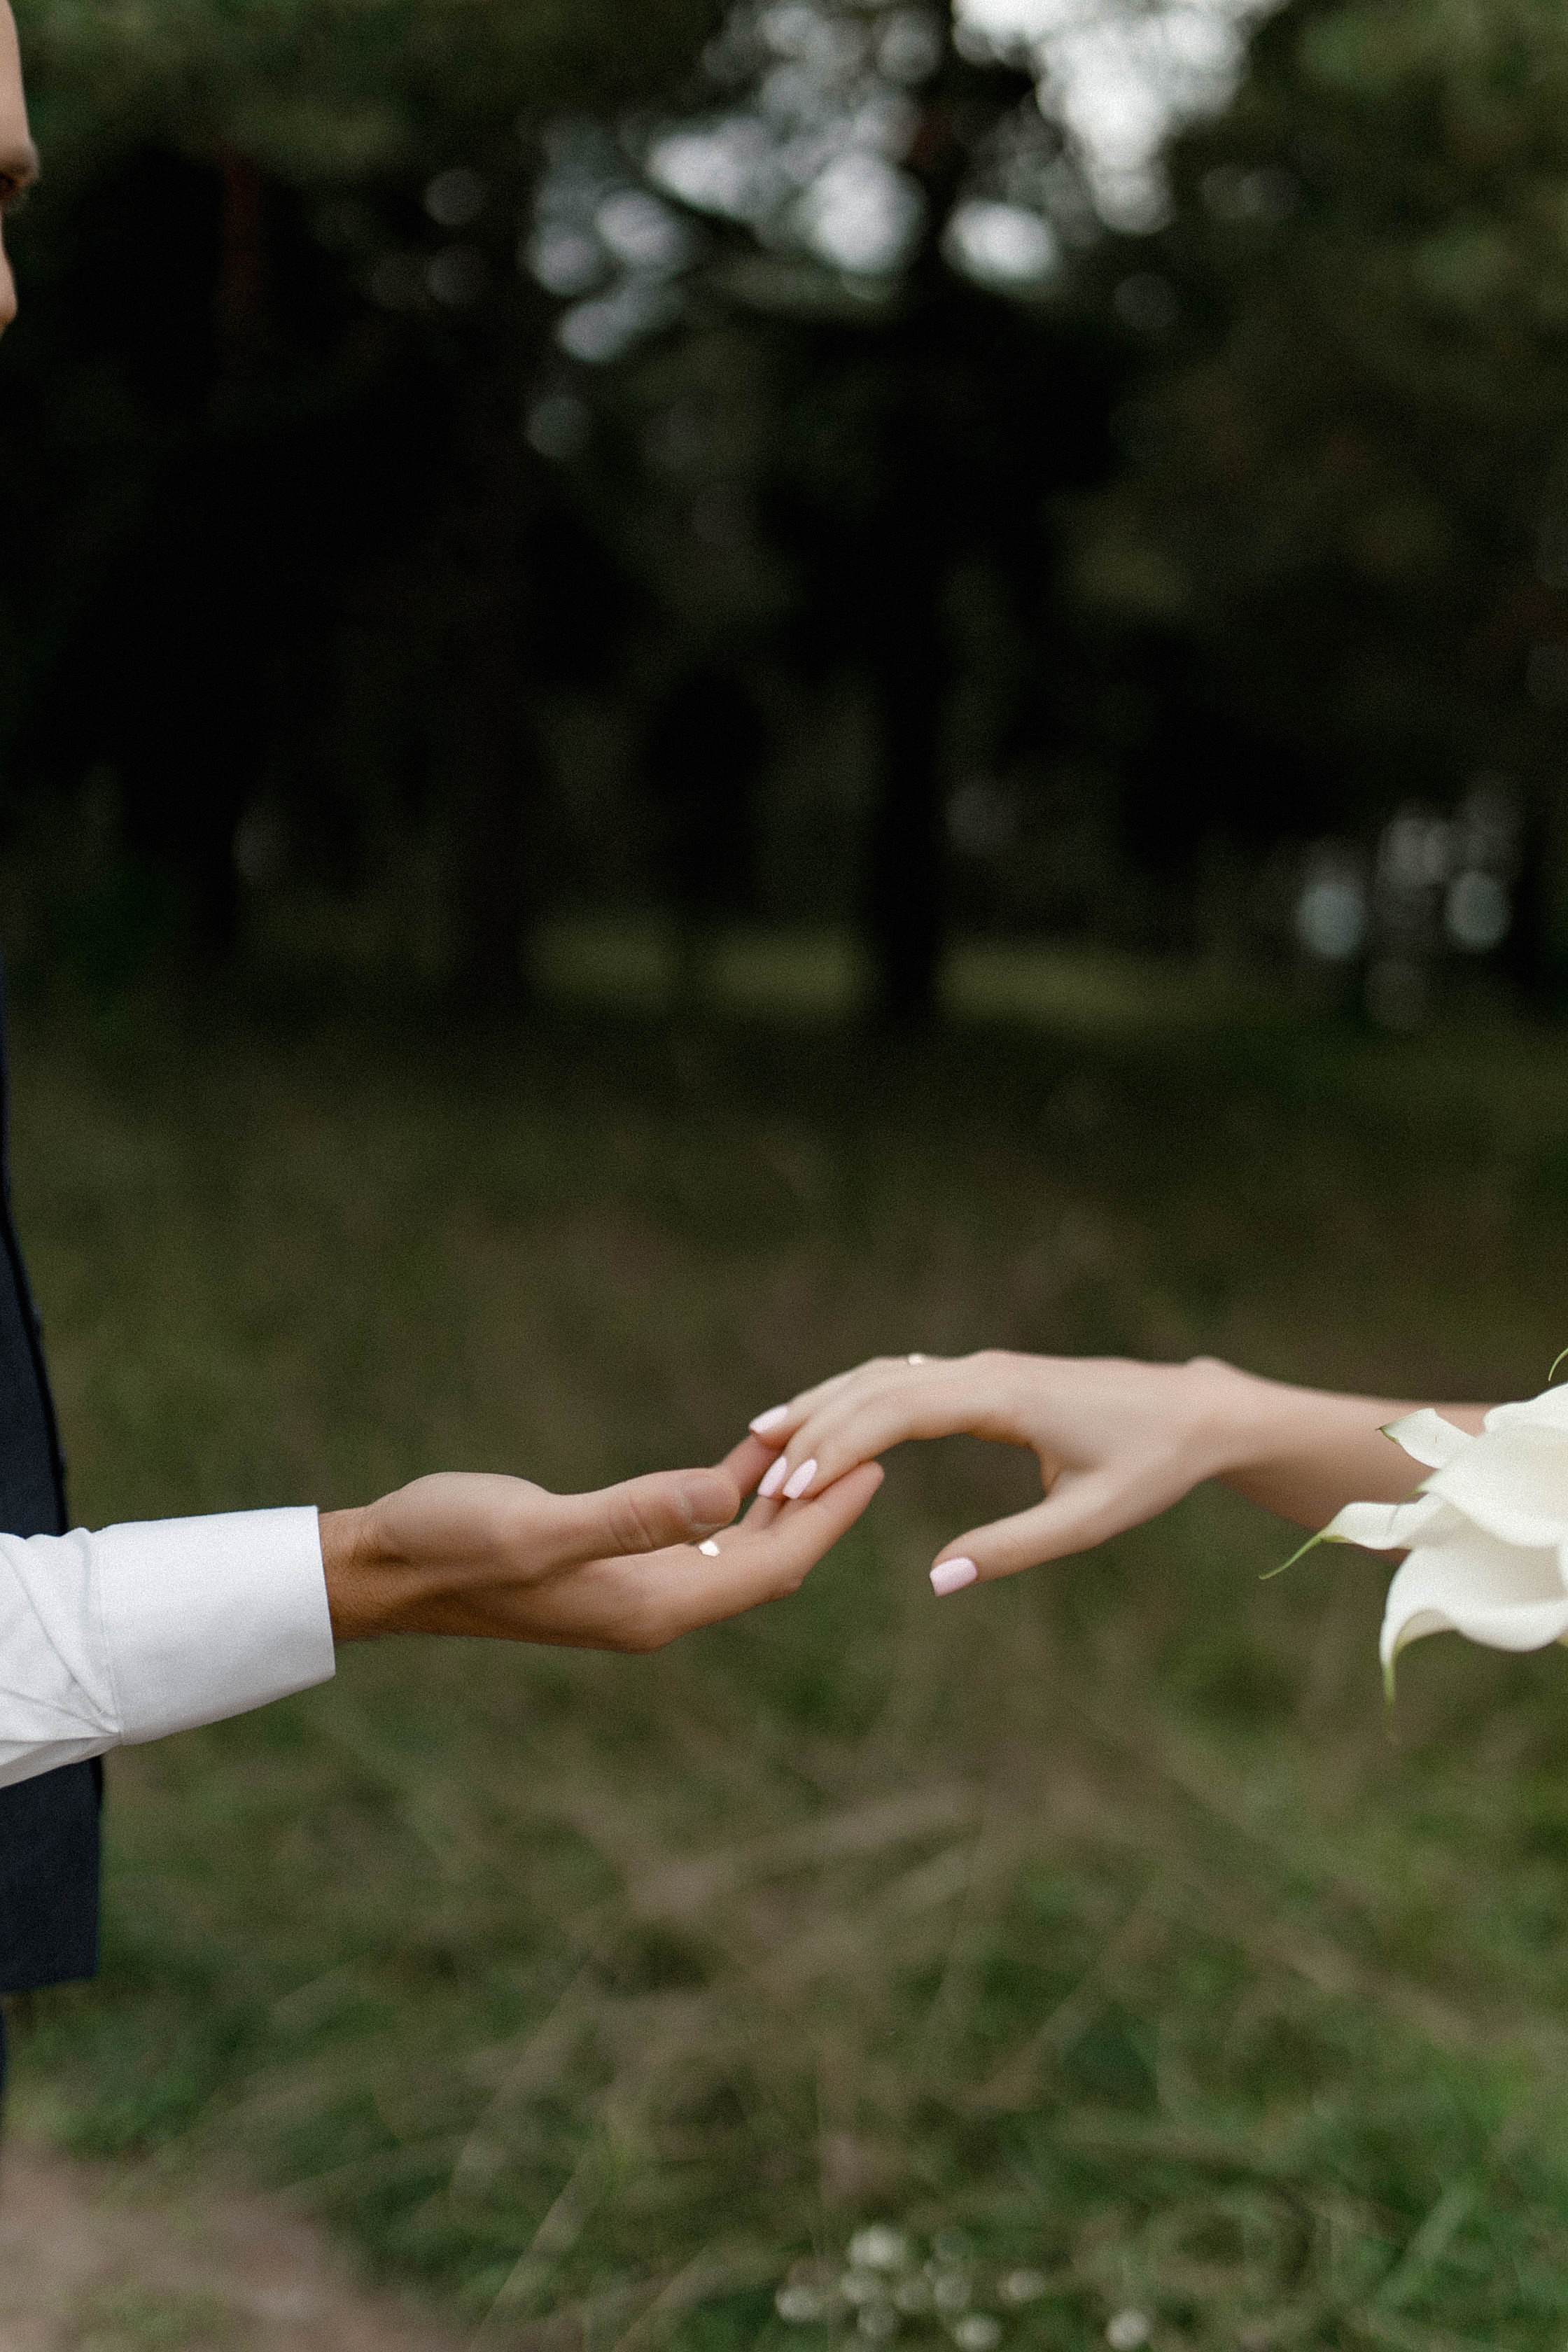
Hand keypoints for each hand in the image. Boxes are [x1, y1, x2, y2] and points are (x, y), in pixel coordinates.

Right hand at [319, 1435, 882, 1649]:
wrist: (387, 1570)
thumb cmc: (450, 1543)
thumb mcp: (539, 1527)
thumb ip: (632, 1516)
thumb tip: (726, 1500)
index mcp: (650, 1606)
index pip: (769, 1566)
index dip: (828, 1519)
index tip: (879, 1465)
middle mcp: (655, 1605)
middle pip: (766, 1560)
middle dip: (824, 1508)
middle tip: (878, 1444)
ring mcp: (636, 1586)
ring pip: (736, 1545)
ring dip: (782, 1498)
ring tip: (834, 1442)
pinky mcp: (614, 1561)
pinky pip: (697, 1531)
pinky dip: (730, 1493)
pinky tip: (752, 1455)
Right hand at [746, 1352, 1244, 1590]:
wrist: (1196, 1413)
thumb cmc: (1149, 1466)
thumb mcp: (1089, 1518)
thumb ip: (1012, 1550)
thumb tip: (936, 1580)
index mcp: (1004, 1397)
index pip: (897, 1410)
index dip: (838, 1445)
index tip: (792, 1485)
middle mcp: (983, 1371)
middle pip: (874, 1387)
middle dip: (814, 1431)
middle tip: (760, 1484)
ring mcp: (981, 1368)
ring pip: (881, 1376)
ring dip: (824, 1407)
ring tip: (762, 1443)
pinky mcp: (984, 1378)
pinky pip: (902, 1381)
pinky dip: (854, 1400)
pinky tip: (821, 1423)